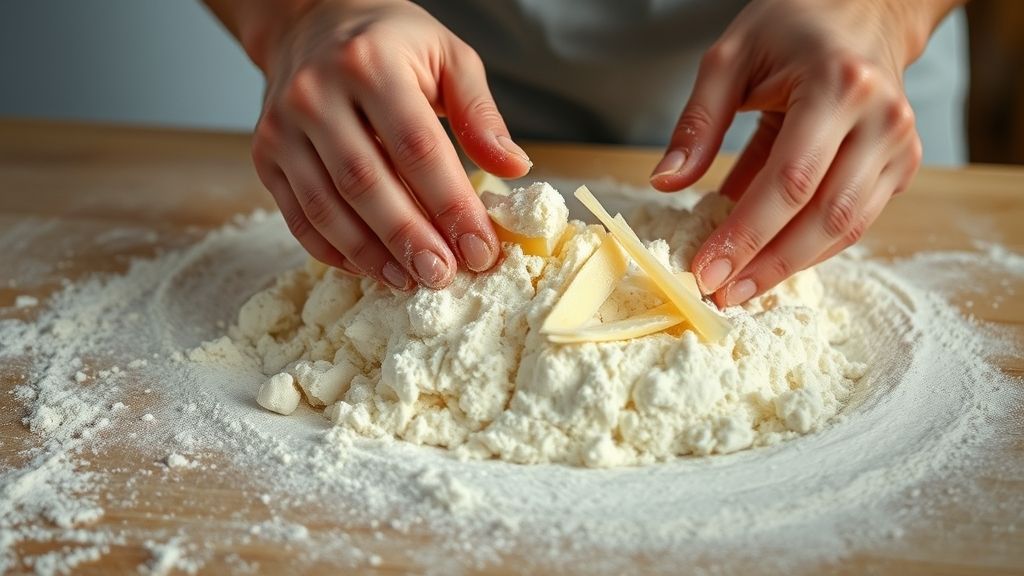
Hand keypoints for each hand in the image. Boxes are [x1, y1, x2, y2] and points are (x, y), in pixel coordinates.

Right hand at [247, 0, 530, 288]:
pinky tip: (369, 267)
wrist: (310, 23)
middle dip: (409, 239)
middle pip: (366, 183)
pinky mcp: (264, 154)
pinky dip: (333, 250)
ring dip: (371, 254)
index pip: (417, 147)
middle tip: (443, 276)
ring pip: (327, 207)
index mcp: (370, 64)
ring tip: (409, 280)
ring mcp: (282, 127)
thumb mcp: (448, 56)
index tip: (480, 248)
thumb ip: (480, 113)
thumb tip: (514, 168)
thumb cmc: (390, 44)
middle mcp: (316, 94)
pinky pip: (298, 215)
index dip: (451, 204)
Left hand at [650, 0, 957, 306]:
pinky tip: (770, 264)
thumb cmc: (794, 26)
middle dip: (768, 264)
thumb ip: (698, 122)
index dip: (746, 234)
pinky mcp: (901, 166)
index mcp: (839, 86)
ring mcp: (899, 146)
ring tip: (740, 289)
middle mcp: (881, 120)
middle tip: (720, 293)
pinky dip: (810, 248)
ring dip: (790, 266)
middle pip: (825, 215)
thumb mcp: (730, 57)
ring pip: (846, 228)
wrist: (864, 8)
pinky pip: (855, 222)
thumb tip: (665, 183)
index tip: (705, 269)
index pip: (790, 181)